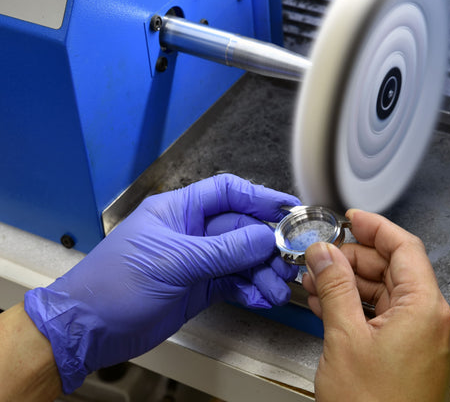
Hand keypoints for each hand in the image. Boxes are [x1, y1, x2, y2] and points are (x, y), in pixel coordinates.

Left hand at [24, 174, 299, 392]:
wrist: (90, 328)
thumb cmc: (116, 284)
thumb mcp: (173, 262)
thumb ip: (222, 250)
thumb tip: (263, 237)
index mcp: (178, 210)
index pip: (226, 192)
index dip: (258, 196)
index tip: (287, 207)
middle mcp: (191, 231)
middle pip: (240, 228)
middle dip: (265, 244)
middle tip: (287, 260)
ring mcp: (197, 260)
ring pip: (240, 258)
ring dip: (262, 272)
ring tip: (276, 289)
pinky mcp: (199, 286)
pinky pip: (233, 282)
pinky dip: (249, 289)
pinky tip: (261, 297)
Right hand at [302, 209, 449, 401]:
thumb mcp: (344, 336)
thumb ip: (333, 285)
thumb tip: (323, 253)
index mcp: (425, 311)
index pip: (405, 249)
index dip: (376, 227)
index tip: (352, 219)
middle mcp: (431, 323)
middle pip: (391, 270)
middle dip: (352, 259)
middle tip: (321, 256)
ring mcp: (420, 340)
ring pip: (383, 293)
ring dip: (348, 282)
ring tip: (315, 280)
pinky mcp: (407, 354)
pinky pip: (381, 315)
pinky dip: (354, 305)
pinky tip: (327, 303)